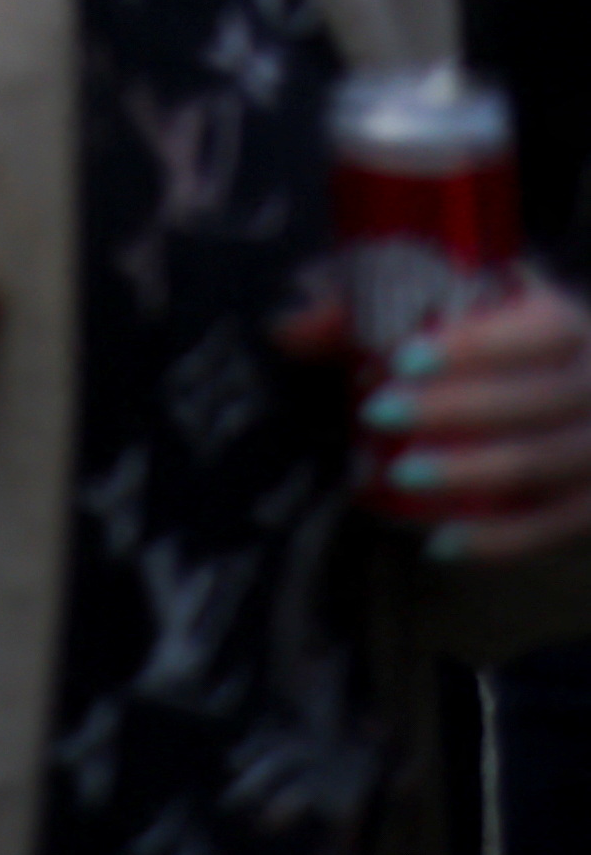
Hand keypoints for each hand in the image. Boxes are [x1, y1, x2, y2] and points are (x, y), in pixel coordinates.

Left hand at [350, 269, 590, 559]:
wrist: (554, 391)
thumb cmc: (477, 344)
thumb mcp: (427, 312)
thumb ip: (360, 310)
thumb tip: (290, 329)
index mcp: (565, 323)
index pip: (540, 331)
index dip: (477, 345)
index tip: (403, 358)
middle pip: (541, 399)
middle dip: (458, 408)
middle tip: (377, 412)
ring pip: (547, 463)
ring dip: (473, 471)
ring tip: (400, 476)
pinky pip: (558, 525)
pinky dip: (501, 540)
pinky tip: (439, 543)